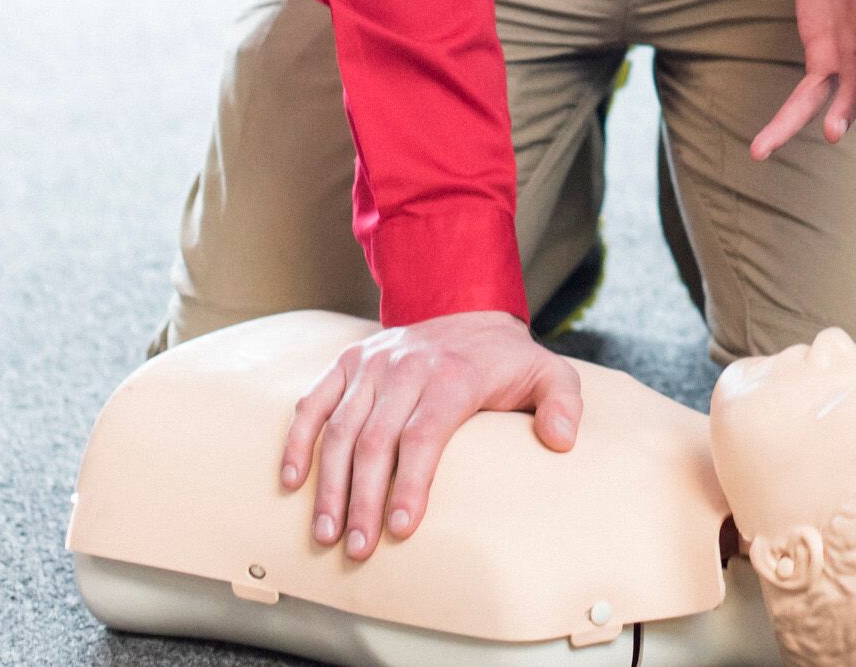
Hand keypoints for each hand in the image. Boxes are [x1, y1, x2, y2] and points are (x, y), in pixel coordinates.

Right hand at [280, 310, 581, 557]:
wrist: (465, 306)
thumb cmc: (505, 359)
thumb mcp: (548, 372)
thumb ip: (563, 402)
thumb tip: (561, 440)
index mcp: (453, 374)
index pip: (424, 435)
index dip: (410, 483)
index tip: (401, 529)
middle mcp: (406, 367)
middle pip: (375, 440)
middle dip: (362, 499)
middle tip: (356, 549)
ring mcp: (372, 365)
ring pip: (339, 428)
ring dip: (328, 483)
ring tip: (325, 532)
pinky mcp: (347, 363)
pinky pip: (313, 402)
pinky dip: (297, 440)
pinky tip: (292, 482)